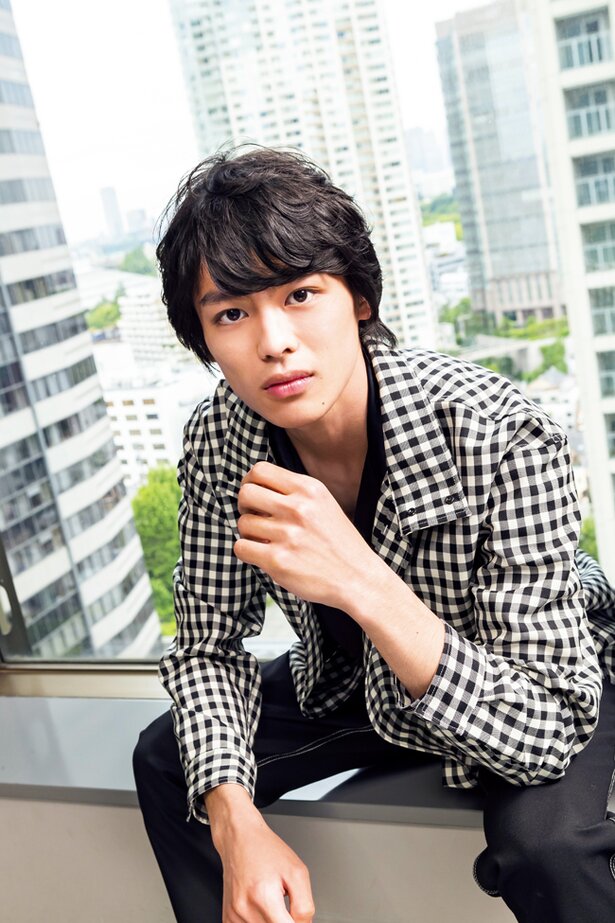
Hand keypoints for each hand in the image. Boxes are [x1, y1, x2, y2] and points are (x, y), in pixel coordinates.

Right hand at [213, 808, 314, 922]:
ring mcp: (233, 916)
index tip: (297, 916)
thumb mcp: (297, 872)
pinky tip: (260, 907)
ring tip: (271, 903)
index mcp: (263, 896)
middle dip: (285, 921)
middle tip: (284, 904)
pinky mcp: (228, 918)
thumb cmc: (265, 850)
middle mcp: (245, 910)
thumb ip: (304, 905)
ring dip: (272, 921)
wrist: (239, 838)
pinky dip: (259, 922)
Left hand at [234, 461, 377, 608]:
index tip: (255, 497)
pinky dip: (248, 552)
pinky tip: (263, 555)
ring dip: (249, 533)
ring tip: (266, 541)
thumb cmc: (339, 543)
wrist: (358, 579)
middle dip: (245, 506)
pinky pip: (241, 548)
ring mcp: (288, 534)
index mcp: (309, 489)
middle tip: (256, 518)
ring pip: (243, 523)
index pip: (261, 470)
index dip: (250, 482)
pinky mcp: (278, 560)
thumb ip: (294, 493)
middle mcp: (298, 508)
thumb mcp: (324, 504)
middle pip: (246, 493)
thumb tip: (255, 486)